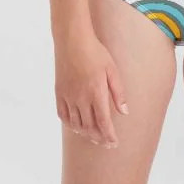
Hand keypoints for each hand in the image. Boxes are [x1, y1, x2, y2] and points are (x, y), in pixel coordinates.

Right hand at [54, 33, 128, 148]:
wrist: (72, 40)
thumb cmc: (95, 52)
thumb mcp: (112, 69)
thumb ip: (118, 92)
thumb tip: (124, 112)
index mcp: (96, 92)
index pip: (103, 122)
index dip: (109, 135)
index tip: (114, 143)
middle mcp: (81, 98)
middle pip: (89, 127)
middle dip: (98, 138)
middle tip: (106, 143)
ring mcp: (68, 96)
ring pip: (76, 125)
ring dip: (86, 134)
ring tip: (94, 136)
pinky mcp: (59, 93)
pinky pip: (63, 116)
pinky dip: (71, 125)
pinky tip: (77, 126)